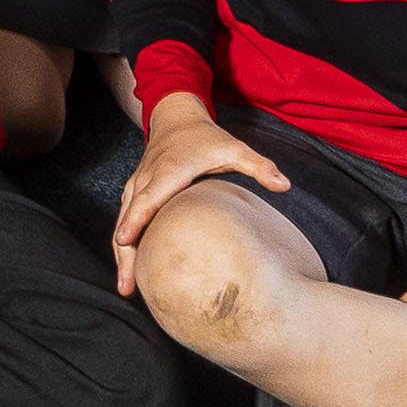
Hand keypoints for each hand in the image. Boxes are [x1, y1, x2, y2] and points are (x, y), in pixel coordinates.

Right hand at [107, 97, 293, 296]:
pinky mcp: (133, 193)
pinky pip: (124, 219)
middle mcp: (147, 179)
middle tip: (127, 285)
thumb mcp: (234, 148)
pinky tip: (130, 269)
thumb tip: (284, 185)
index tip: (126, 240)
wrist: (176, 119)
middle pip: (130, 217)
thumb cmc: (207, 139)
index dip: (136, 218)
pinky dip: (124, 245)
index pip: (150, 197)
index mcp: (170, 170)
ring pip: (122, 221)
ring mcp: (136, 186)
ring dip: (122, 254)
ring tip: (126, 287)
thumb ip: (258, 166)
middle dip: (126, 251)